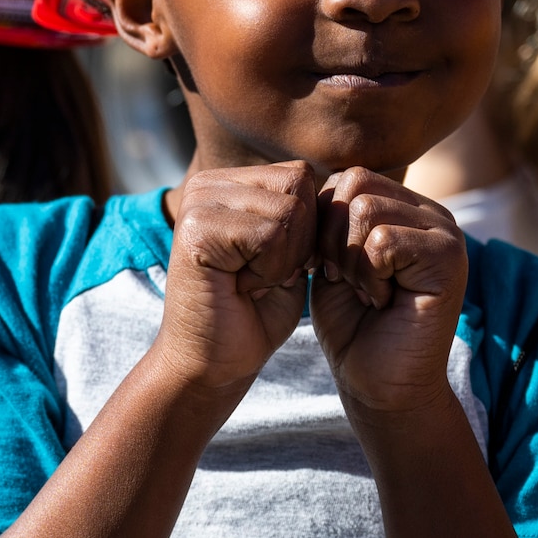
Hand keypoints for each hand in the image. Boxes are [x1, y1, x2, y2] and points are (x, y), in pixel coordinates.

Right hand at [155, 162, 317, 394]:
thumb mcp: (290, 252)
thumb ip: (305, 214)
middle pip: (298, 184)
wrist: (214, 363)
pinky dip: (271, 270)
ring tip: (253, 280)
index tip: (282, 264)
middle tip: (268, 274)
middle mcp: (207, 184)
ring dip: (286, 258)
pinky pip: (271, 235)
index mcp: (227, 183)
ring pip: (290, 210)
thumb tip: (340, 182)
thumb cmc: (254, 312)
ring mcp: (197, 202)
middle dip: (301, 240)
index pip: (301, 174)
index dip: (310, 226)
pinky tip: (243, 287)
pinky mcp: (197, 229)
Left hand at [308, 169, 467, 415]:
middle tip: (344, 279)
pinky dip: (368, 275)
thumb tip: (307, 180)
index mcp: (406, 206)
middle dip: (330, 236)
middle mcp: (431, 212)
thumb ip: (328, 216)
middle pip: (355, 183)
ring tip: (365, 291)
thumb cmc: (352, 324)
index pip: (347, 177)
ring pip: (366, 210)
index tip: (324, 266)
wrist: (377, 384)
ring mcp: (446, 232)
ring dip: (350, 259)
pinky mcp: (450, 259)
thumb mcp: (330, 258)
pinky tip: (382, 300)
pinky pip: (384, 240)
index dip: (320, 221)